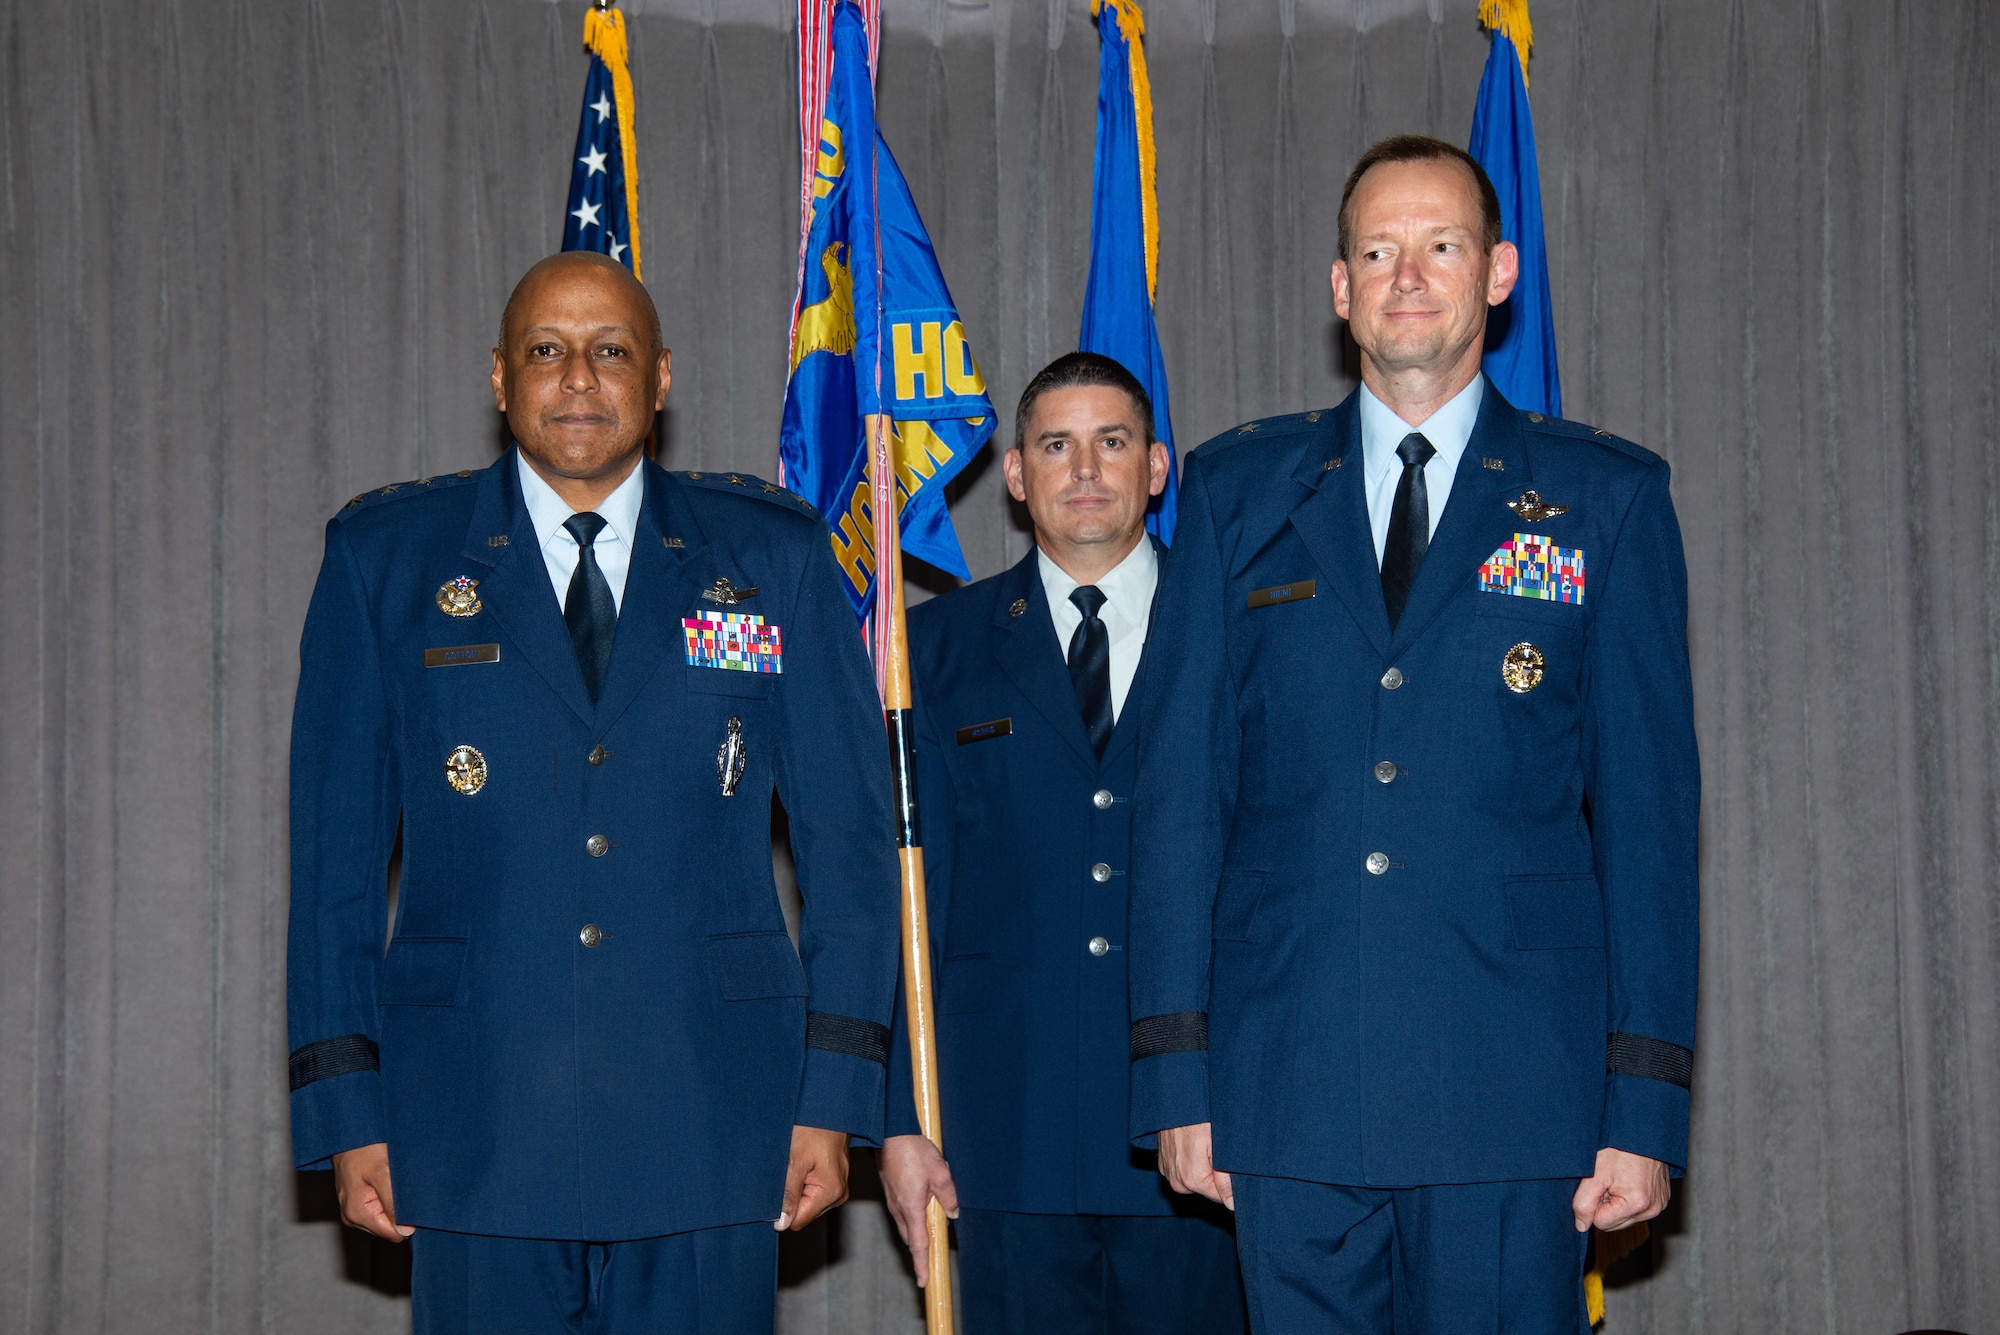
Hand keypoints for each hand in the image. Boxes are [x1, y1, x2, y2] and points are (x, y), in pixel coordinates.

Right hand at [332, 1142, 412, 1241]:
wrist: (348, 1131)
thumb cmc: (363, 1148)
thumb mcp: (382, 1172)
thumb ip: (393, 1203)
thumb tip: (405, 1232)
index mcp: (357, 1214)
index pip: (393, 1234)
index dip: (408, 1220)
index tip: (412, 1199)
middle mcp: (352, 1217)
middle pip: (390, 1227)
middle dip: (401, 1209)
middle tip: (401, 1184)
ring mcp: (354, 1210)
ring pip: (387, 1217)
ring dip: (395, 1201)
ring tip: (392, 1178)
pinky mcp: (358, 1202)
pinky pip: (381, 1207)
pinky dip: (389, 1196)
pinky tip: (388, 1179)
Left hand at [777, 1125, 850, 1230]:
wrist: (828, 1107)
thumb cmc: (814, 1128)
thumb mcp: (795, 1160)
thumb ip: (788, 1194)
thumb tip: (781, 1224)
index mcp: (831, 1192)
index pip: (798, 1220)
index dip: (782, 1208)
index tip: (777, 1187)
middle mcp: (838, 1194)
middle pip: (802, 1212)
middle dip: (790, 1196)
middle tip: (788, 1170)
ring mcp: (837, 1188)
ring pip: (805, 1201)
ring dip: (795, 1187)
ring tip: (796, 1164)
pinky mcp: (833, 1181)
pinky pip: (811, 1191)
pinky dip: (802, 1180)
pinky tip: (802, 1164)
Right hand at [879, 1134, 959, 1286]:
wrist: (889, 1132)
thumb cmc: (913, 1150)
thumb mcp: (940, 1171)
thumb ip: (949, 1195)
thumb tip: (953, 1213)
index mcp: (911, 1207)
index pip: (918, 1244)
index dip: (922, 1264)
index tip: (924, 1282)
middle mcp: (899, 1208)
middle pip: (910, 1239)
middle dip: (919, 1253)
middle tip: (929, 1266)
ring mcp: (892, 1201)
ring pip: (905, 1227)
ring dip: (916, 1236)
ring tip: (928, 1239)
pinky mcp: (890, 1193)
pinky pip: (902, 1214)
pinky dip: (911, 1222)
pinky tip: (920, 1213)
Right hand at [1158, 1122, 1232, 1209]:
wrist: (1175, 1097)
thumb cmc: (1198, 1117)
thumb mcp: (1219, 1146)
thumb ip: (1226, 1179)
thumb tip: (1232, 1205)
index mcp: (1192, 1179)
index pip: (1222, 1197)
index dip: (1230, 1181)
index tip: (1230, 1160)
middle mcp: (1177, 1181)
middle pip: (1208, 1189)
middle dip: (1217, 1174)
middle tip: (1218, 1149)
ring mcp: (1168, 1171)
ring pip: (1196, 1180)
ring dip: (1204, 1167)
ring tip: (1205, 1143)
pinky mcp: (1163, 1163)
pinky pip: (1183, 1170)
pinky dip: (1192, 1161)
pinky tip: (1194, 1143)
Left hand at [1572, 1147, 1669, 1232]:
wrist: (1641, 1127)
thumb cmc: (1618, 1146)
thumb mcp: (1593, 1174)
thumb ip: (1583, 1203)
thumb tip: (1581, 1226)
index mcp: (1638, 1204)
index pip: (1601, 1223)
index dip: (1593, 1203)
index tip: (1598, 1183)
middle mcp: (1653, 1208)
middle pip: (1615, 1223)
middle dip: (1606, 1204)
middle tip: (1607, 1179)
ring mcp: (1660, 1203)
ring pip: (1625, 1217)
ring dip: (1616, 1201)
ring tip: (1617, 1177)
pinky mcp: (1662, 1197)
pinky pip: (1637, 1208)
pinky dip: (1628, 1196)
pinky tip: (1627, 1178)